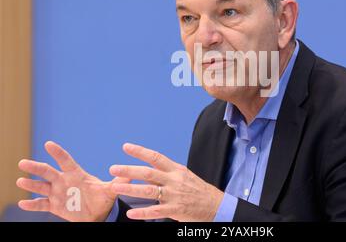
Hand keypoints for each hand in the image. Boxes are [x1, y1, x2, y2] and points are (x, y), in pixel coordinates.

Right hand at [16, 141, 128, 221]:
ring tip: (20, 180)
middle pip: (48, 172)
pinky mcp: (55, 206)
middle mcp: (64, 181)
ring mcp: (58, 193)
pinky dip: (32, 204)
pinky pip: (41, 205)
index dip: (58, 153)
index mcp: (77, 174)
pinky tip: (22, 202)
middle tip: (23, 162)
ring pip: (41, 187)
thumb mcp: (111, 191)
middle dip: (36, 167)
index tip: (49, 144)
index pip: (66, 160)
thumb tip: (131, 174)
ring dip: (31, 184)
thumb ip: (119, 183)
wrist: (97, 214)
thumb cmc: (102, 199)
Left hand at [109, 143, 223, 220]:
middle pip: (148, 173)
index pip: (156, 157)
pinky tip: (132, 214)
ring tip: (115, 188)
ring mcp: (175, 195)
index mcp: (176, 170)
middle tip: (113, 168)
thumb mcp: (185, 176)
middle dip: (129, 170)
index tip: (125, 147)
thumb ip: (167, 174)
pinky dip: (143, 213)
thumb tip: (149, 170)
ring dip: (130, 189)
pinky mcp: (176, 209)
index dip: (140, 151)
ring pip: (150, 191)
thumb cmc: (199, 190)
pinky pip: (157, 211)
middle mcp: (174, 180)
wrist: (217, 205)